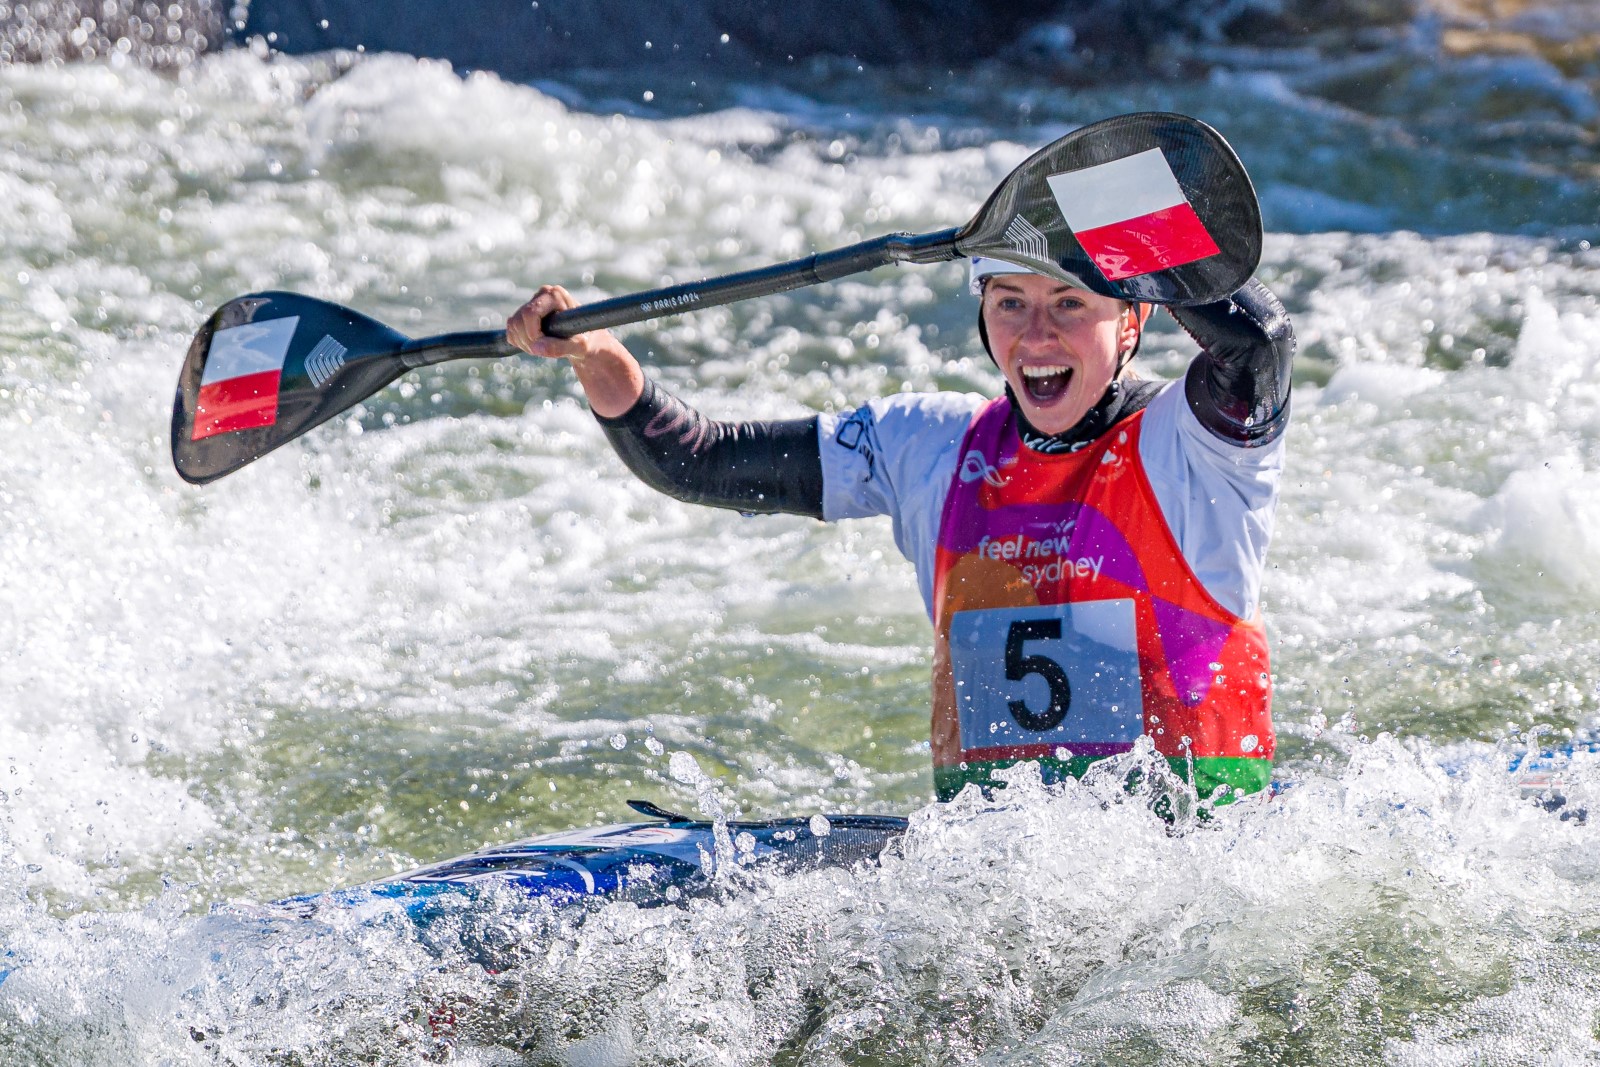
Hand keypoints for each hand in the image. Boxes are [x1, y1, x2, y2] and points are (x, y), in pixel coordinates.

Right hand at [506, 284, 643, 417]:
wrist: (586, 339)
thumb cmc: (586, 341)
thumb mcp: (579, 346)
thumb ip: (560, 348)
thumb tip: (536, 348)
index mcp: (555, 295)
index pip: (530, 314)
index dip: (532, 334)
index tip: (542, 348)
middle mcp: (542, 294)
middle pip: (518, 320)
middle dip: (527, 341)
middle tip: (542, 352)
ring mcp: (532, 303)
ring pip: (513, 326)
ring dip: (523, 343)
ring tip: (542, 350)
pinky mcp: (525, 314)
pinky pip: (511, 331)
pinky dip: (520, 342)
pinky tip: (537, 346)